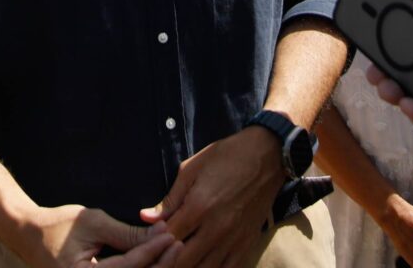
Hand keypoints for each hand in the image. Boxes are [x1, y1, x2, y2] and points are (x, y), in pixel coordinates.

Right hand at [19, 204, 172, 267]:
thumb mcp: (91, 222)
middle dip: (159, 265)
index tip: (171, 236)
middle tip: (177, 245)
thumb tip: (160, 234)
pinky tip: (156, 263)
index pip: (128, 267)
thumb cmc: (58, 225)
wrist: (29, 236)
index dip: (152, 251)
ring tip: (172, 254)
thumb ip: (125, 233)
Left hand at [140, 127, 281, 266]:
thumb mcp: (192, 169)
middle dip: (168, 261)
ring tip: (179, 260)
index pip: (167, 240)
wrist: (267, 155)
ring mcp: (233, 240)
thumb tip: (145, 217)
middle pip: (183, 262)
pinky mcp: (247, 244)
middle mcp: (216, 229)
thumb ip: (169, 198)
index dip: (154, 244)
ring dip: (189, 267)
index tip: (149, 242)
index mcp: (198, 207)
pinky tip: (204, 263)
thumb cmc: (226, 157)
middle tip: (161, 255)